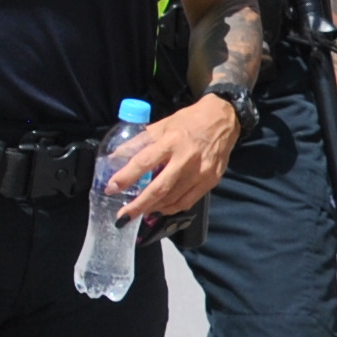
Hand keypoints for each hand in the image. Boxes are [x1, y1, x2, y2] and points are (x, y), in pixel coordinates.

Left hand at [109, 96, 245, 224]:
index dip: (126, 177)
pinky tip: (160, 208)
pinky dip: (171, 208)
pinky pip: (187, 201)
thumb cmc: (189, 121)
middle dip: (138, 205)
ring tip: (139, 211)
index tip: (111, 188)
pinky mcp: (211, 180)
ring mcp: (201, 172)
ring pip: (173, 198)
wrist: (224, 119)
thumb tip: (116, 157)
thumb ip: (140, 141)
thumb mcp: (162, 125)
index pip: (144, 162)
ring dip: (153, 208)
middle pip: (159, 188)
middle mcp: (186, 158)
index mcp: (171, 140)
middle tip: (123, 216)